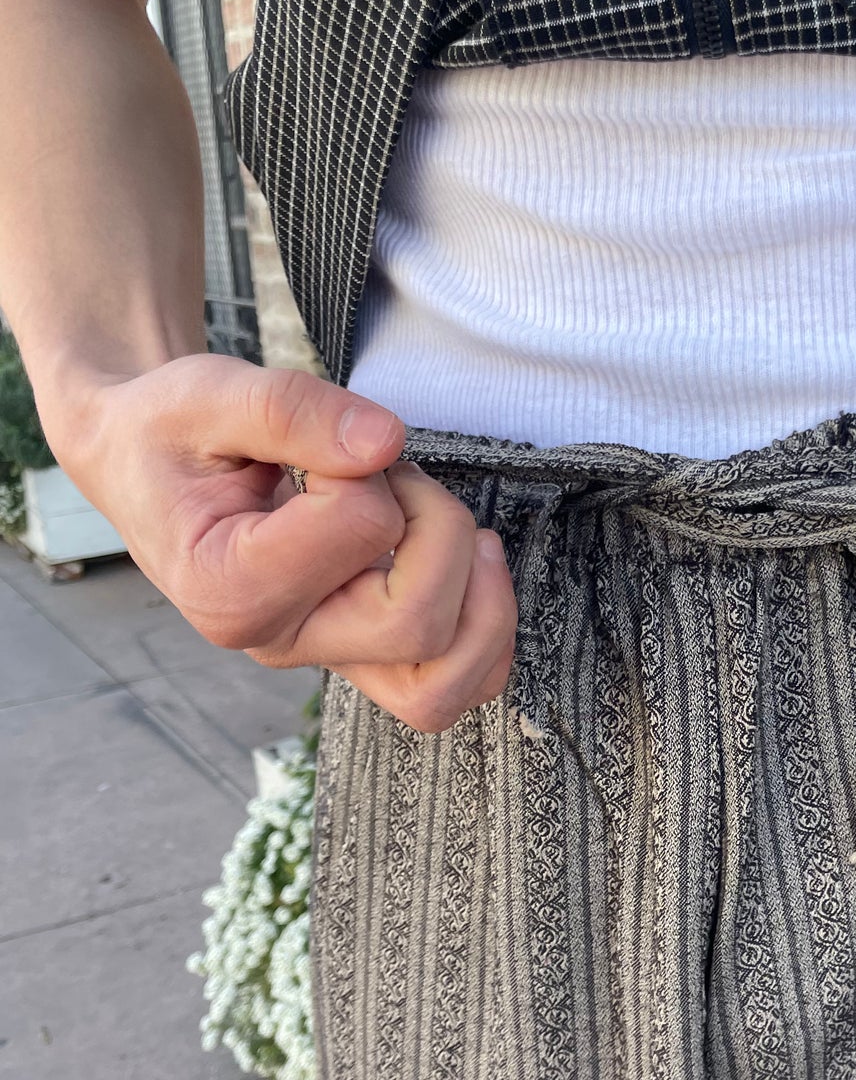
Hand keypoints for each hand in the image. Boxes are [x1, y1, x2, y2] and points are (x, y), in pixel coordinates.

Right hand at [49, 354, 515, 730]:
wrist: (146, 462)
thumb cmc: (173, 431)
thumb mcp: (212, 395)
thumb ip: (294, 411)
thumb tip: (385, 442)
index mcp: (228, 587)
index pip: (363, 531)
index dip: (371, 468)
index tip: (333, 440)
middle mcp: (277, 640)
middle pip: (418, 624)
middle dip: (440, 527)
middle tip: (396, 474)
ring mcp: (323, 654)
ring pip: (444, 683)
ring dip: (480, 600)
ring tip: (452, 530)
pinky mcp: (359, 652)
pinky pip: (452, 684)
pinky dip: (484, 633)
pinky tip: (471, 567)